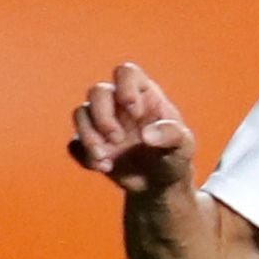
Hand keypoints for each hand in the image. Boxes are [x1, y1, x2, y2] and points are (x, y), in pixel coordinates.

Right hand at [68, 62, 198, 197]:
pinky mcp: (91, 145)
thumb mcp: (184, 146)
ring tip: (104, 159)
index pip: (125, 72)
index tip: (136, 113)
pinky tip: (104, 167)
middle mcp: (118, 104)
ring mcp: (102, 124)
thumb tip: (146, 134)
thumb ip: (172, 135)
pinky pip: (74, 143)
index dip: (125, 88)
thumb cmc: (175, 157)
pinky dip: (84, 155)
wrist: (160, 185)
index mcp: (142, 94)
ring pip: (80, 113)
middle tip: (118, 139)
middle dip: (103, 116)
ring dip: (88, 135)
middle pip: (97, 91)